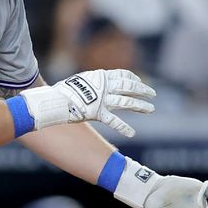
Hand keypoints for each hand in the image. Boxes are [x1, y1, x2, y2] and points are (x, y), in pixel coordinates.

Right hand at [20, 69, 154, 136]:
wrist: (54, 99)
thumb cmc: (63, 91)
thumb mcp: (79, 81)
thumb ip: (90, 83)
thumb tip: (89, 85)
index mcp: (100, 77)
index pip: (122, 74)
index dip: (133, 78)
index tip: (139, 82)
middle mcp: (104, 87)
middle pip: (128, 87)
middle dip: (142, 90)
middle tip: (152, 94)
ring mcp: (102, 99)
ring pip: (125, 101)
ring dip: (140, 105)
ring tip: (151, 109)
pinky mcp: (97, 112)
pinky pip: (113, 120)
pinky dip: (123, 127)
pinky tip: (131, 133)